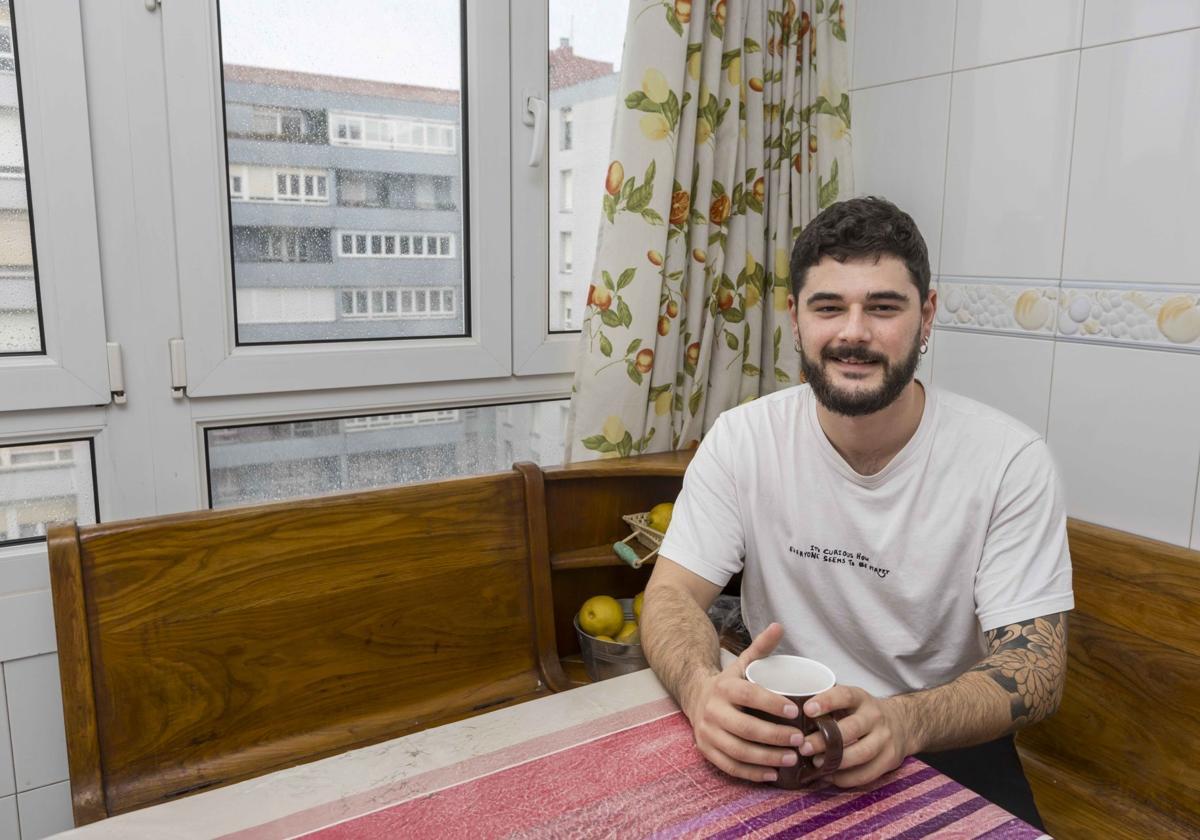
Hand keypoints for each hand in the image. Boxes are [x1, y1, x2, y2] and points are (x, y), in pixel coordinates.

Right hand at [682, 623, 806, 782]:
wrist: (696, 696)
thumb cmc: (730, 682)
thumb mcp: (742, 663)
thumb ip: (761, 647)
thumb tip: (779, 625)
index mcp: (724, 687)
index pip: (749, 696)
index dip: (772, 704)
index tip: (795, 711)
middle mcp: (712, 710)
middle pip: (745, 729)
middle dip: (775, 737)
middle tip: (800, 740)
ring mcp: (707, 733)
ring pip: (738, 751)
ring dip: (767, 758)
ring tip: (792, 758)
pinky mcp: (706, 750)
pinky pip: (730, 766)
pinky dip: (752, 773)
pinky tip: (773, 774)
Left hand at [799, 686, 914, 786]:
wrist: (902, 724)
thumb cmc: (862, 713)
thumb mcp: (849, 702)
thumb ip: (827, 708)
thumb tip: (791, 720)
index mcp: (861, 698)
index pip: (844, 695)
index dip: (826, 702)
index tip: (807, 710)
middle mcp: (875, 716)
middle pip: (852, 729)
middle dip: (826, 740)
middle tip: (804, 747)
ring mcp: (885, 739)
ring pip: (861, 753)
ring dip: (836, 762)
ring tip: (816, 764)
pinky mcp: (890, 759)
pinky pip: (867, 773)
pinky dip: (846, 778)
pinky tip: (830, 776)